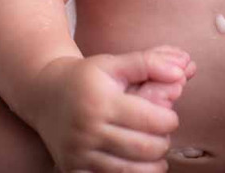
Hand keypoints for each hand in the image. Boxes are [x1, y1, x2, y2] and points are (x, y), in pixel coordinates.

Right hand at [33, 45, 191, 172]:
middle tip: (163, 136)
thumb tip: (181, 72)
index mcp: (102, 102)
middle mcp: (88, 129)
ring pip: (130, 171)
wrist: (44, 94)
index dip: (170, 120)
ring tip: (155, 153)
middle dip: (163, 144)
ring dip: (152, 165)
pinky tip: (137, 165)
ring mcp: (79, 153)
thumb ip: (148, 63)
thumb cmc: (85, 77)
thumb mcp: (113, 63)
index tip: (170, 116)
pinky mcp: (73, 168)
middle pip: (144, 148)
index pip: (152, 120)